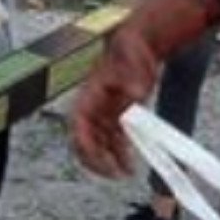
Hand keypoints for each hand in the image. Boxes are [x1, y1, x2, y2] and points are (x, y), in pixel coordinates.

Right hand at [72, 28, 160, 176]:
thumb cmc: (130, 50)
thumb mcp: (132, 60)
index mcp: (89, 95)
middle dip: (95, 160)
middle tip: (111, 174)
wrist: (140, 45)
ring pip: (99, 145)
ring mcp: (104, 114)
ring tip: (125, 173)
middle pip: (84, 141)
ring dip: (109, 161)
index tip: (98, 159)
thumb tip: (136, 93)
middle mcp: (93, 107)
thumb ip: (133, 77)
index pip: (78, 125)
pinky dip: (120, 155)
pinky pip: (114, 141)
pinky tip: (130, 166)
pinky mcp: (117, 117)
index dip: (85, 145)